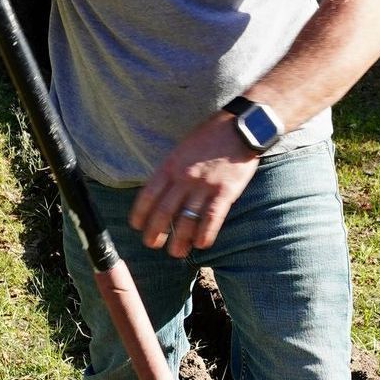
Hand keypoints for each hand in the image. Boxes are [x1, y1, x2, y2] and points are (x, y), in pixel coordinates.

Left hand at [129, 113, 260, 255]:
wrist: (241, 127)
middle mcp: (184, 177)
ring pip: (186, 220)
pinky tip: (201, 245)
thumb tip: (162, 193)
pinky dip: (205, 235)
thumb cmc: (210, 137)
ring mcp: (204, 186)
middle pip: (164, 212)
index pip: (148, 195)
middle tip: (153, 245)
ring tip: (177, 252)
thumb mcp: (182, 149)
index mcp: (170, 165)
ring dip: (179, 241)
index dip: (140, 214)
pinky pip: (211, 219)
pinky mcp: (225, 192)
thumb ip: (172, 170)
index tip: (137, 226)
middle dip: (155, 233)